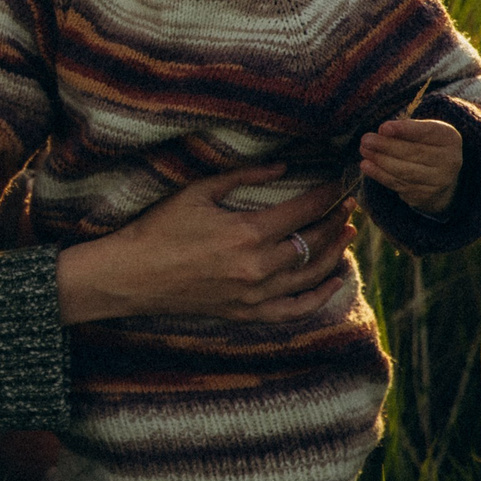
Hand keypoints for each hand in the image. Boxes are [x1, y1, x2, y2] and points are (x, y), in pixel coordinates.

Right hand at [55, 165, 358, 325]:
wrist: (131, 275)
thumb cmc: (158, 229)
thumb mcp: (196, 192)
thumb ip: (242, 177)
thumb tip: (283, 168)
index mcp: (247, 232)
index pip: (303, 210)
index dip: (326, 195)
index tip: (338, 184)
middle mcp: (258, 266)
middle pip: (314, 242)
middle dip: (335, 220)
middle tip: (348, 206)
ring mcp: (254, 294)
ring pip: (312, 274)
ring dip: (335, 253)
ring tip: (347, 235)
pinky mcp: (246, 313)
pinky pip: (295, 310)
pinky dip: (319, 296)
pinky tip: (334, 281)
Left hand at [359, 115, 461, 215]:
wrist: (440, 176)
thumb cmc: (426, 146)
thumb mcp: (423, 132)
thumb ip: (406, 129)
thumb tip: (383, 131)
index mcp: (450, 139)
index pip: (427, 132)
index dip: (405, 130)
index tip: (383, 127)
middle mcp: (449, 161)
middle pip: (414, 152)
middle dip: (386, 146)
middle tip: (366, 140)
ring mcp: (438, 181)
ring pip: (404, 170)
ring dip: (380, 160)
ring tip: (364, 150)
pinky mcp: (424, 195)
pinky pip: (398, 183)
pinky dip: (379, 174)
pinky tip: (366, 165)